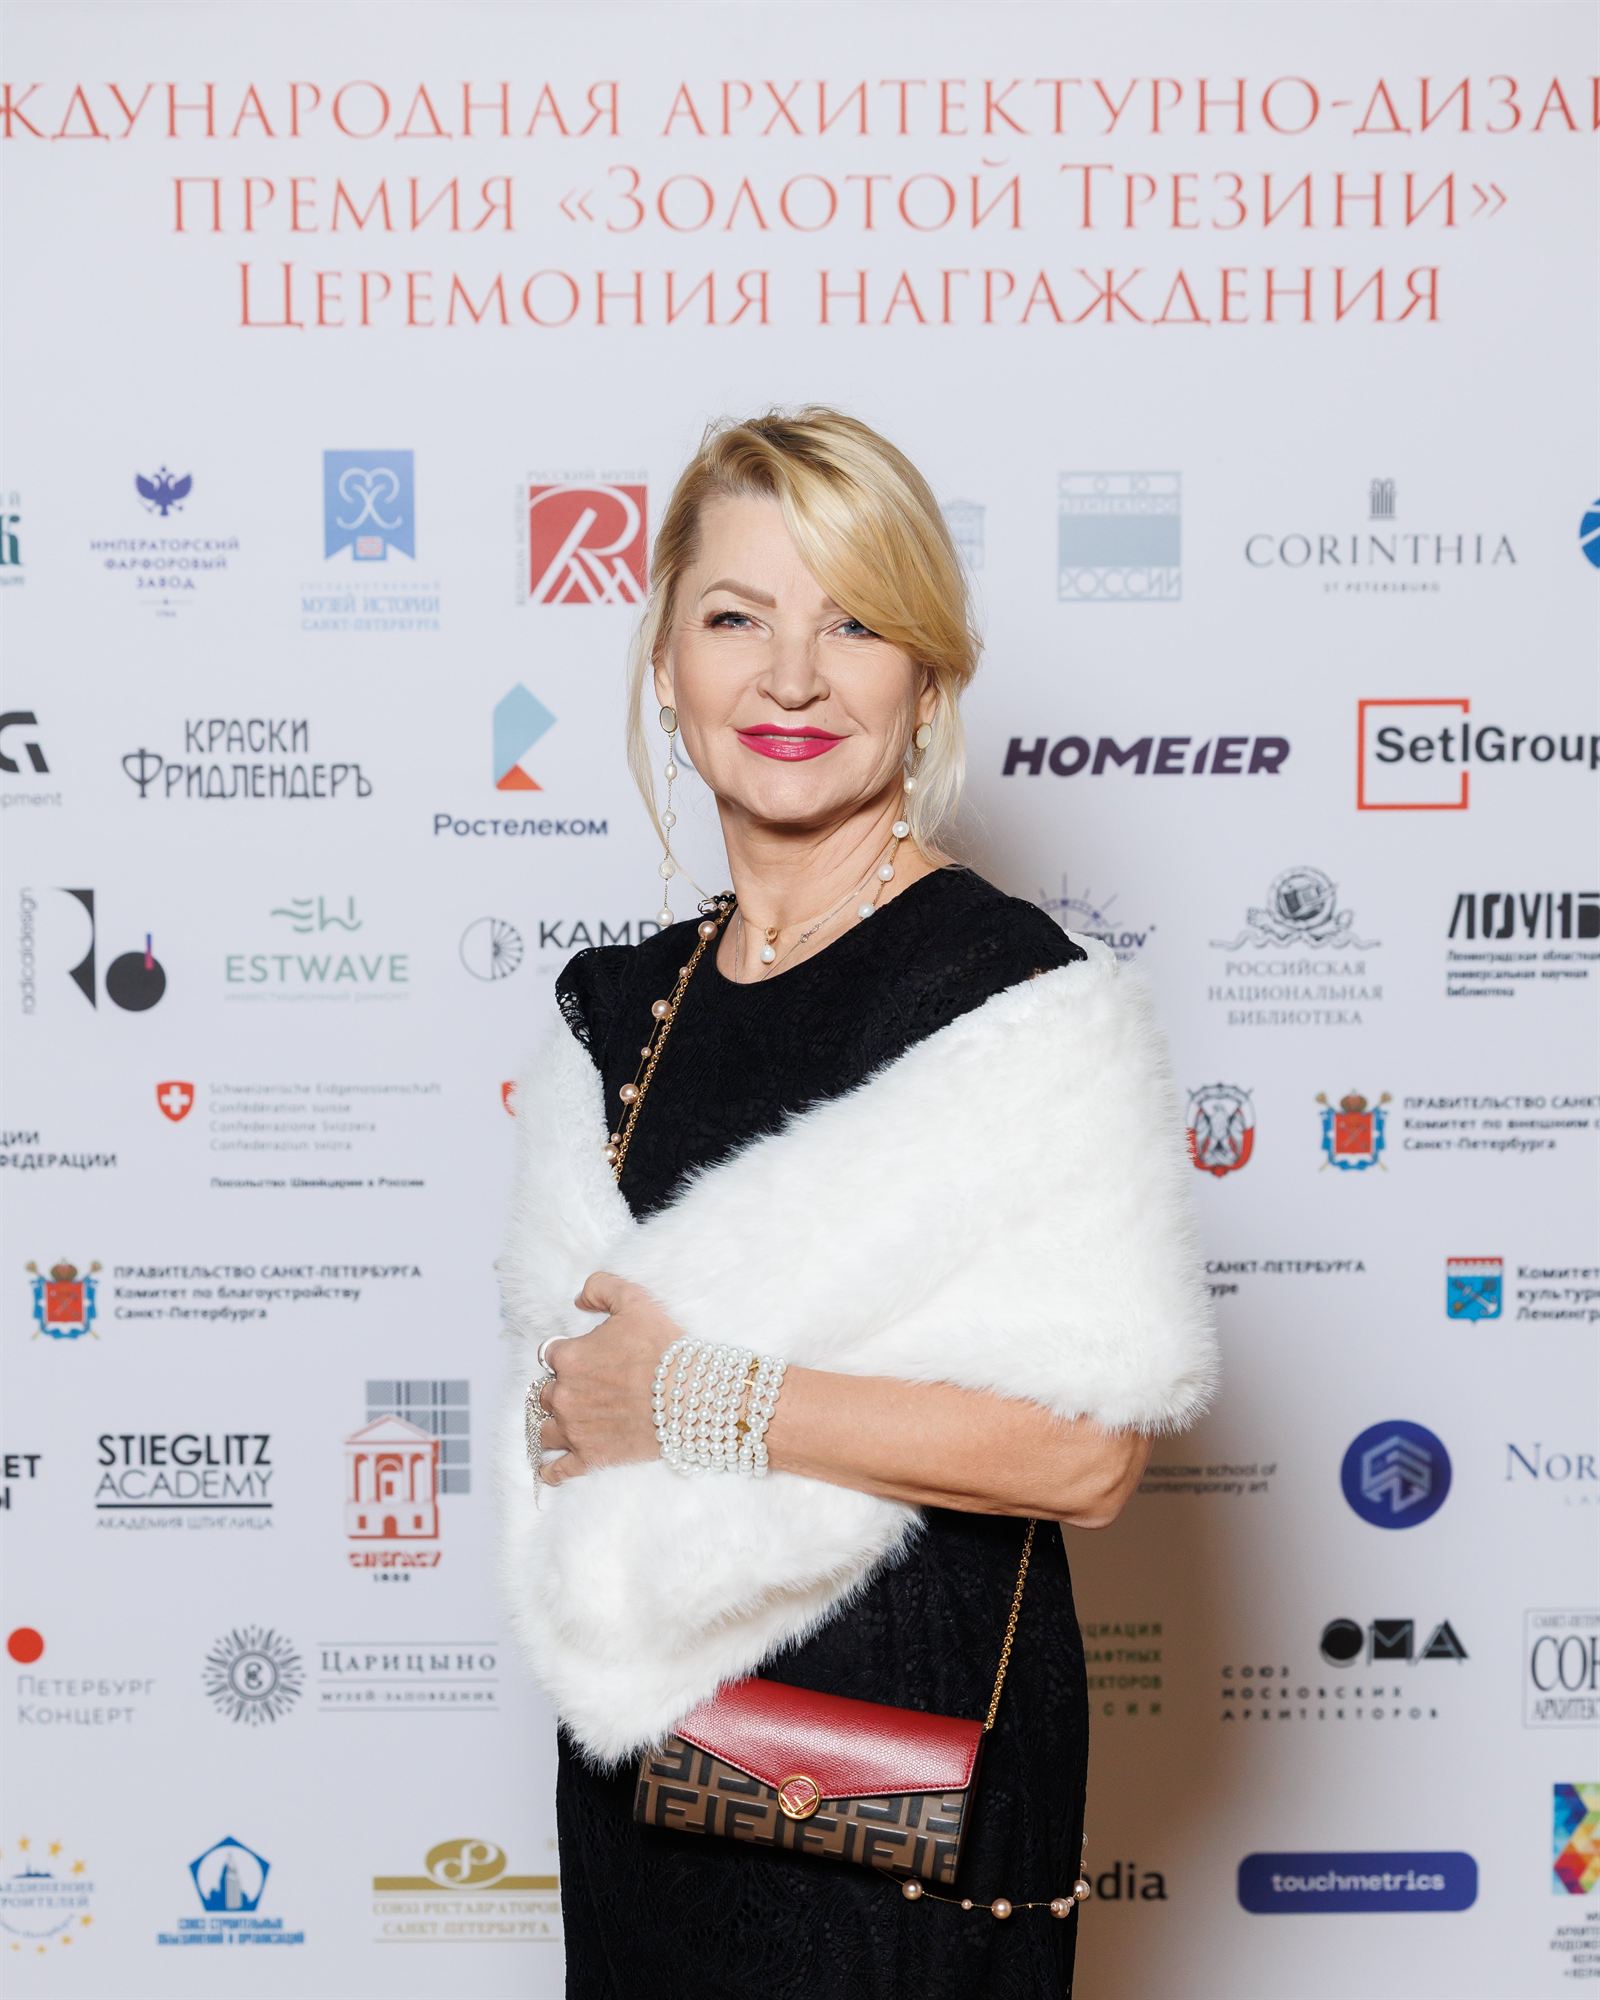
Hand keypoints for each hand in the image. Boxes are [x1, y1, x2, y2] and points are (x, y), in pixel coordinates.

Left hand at [533, 1271, 678, 1487]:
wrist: (691, 1395)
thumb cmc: (664, 1348)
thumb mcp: (635, 1301)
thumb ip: (601, 1288)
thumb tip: (579, 1299)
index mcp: (570, 1357)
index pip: (550, 1353)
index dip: (566, 1354)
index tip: (584, 1358)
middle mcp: (565, 1394)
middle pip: (544, 1393)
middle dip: (559, 1390)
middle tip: (581, 1390)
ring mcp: (575, 1429)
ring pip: (544, 1431)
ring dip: (549, 1427)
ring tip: (557, 1428)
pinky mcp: (591, 1457)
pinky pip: (558, 1469)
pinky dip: (551, 1470)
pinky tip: (549, 1470)